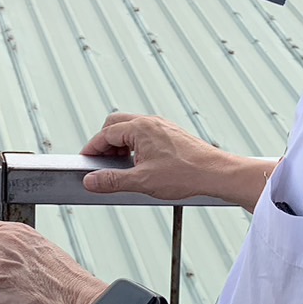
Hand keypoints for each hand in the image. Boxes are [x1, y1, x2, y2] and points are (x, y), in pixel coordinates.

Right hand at [81, 113, 236, 201]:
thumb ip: (112, 180)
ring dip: (121, 143)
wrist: (216, 174)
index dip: (92, 148)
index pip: (106, 133)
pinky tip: (140, 164)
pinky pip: (146, 133)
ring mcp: (162, 126)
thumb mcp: (142, 181)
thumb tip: (91, 181)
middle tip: (100, 161)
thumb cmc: (186, 174)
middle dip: (105, 142)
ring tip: (120, 165)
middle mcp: (151, 122)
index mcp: (140, 128)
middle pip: (116, 124)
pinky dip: (135, 144)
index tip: (86, 159)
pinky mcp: (172, 134)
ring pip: (132, 128)